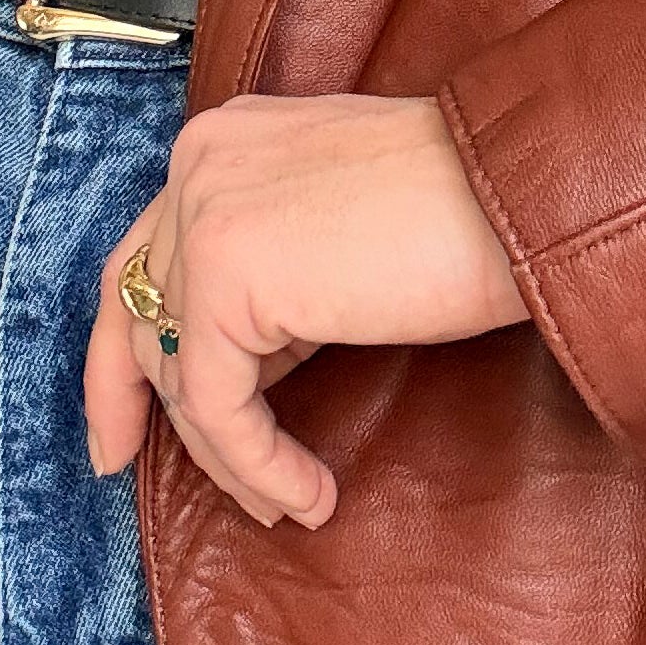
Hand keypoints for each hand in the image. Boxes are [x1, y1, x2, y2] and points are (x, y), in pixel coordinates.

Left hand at [86, 91, 526, 530]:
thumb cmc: (472, 212)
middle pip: (140, 313)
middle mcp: (199, 165)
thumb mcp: (339, 227)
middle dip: (149, 410)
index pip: (142, 258)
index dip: (121, 354)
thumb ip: (276, 267)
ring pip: (177, 370)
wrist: (525, 194)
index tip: (123, 432)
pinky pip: (217, 405)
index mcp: (224, 143)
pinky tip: (311, 496)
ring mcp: (205, 214)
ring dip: (229, 454)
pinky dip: (257, 464)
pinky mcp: (226, 276)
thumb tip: (244, 362)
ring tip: (287, 501)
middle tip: (173, 480)